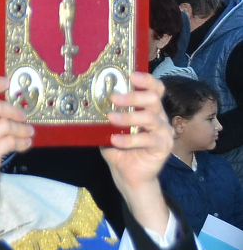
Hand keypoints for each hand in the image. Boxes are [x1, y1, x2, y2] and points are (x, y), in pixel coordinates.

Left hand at [101, 72, 172, 233]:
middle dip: (133, 96)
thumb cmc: (118, 146)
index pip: (155, 89)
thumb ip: (105, 113)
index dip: (146, 80)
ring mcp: (163, 132)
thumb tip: (85, 99)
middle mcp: (159, 117)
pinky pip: (148, 139)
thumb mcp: (109, 126)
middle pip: (153, 99)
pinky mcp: (163, 147)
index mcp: (148, 108)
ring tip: (110, 119)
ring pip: (150, 118)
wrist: (128, 174)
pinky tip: (115, 140)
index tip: (131, 75)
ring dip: (128, 117)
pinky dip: (130, 139)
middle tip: (113, 98)